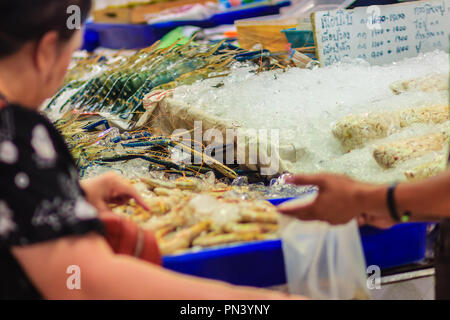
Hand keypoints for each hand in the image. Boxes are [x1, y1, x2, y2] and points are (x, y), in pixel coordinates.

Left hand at [81, 172, 149, 215]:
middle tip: (110, 202)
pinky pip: (121, 189)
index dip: (141, 201)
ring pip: (126, 191)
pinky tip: (108, 197)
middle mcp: (115, 177)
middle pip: (129, 191)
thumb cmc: (86, 199)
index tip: (148, 210)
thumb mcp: (100, 210)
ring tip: (107, 200)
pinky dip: (117, 196)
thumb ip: (113, 216)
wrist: (75, 191)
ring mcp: (114, 176)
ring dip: (120, 199)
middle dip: (123, 200)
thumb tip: (124, 223)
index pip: (131, 192)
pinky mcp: (112, 178)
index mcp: (113, 182)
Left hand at [277, 173, 395, 227]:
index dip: (286, 210)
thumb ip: (303, 179)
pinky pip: (326, 219)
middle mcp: (321, 217)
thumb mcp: (322, 179)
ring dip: (307, 215)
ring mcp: (331, 221)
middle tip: (287, 212)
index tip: (278, 210)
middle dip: (294, 214)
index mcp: (314, 208)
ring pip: (315, 219)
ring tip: (302, 211)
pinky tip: (321, 211)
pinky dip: (319, 215)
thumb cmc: (344, 187)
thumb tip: (286, 178)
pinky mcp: (341, 222)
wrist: (366, 199)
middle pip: (303, 217)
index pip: (295, 211)